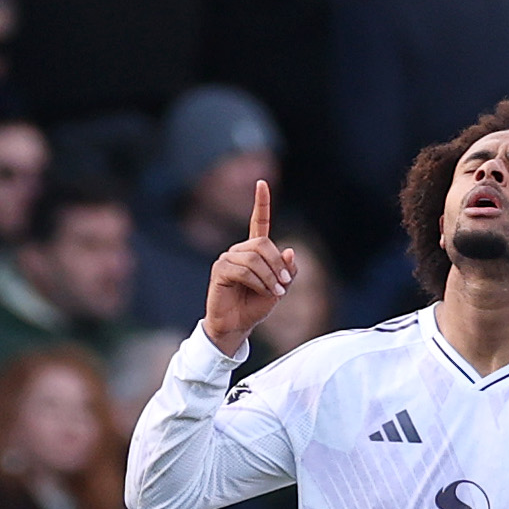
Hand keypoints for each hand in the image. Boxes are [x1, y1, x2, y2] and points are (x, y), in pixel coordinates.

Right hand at [203, 178, 297, 356]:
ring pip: (255, 257)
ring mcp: (227, 259)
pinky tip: (260, 291)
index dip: (261, 203)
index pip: (257, 222)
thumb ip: (287, 270)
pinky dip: (257, 282)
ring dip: (269, 277)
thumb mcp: (280, 288)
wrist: (237, 325)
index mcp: (254, 251)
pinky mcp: (219, 270)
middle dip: (277, 265)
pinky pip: (243, 269)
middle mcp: (239, 251)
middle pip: (263, 244)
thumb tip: (289, 251)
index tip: (262, 183)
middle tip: (284, 284)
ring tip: (273, 292)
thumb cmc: (256, 306)